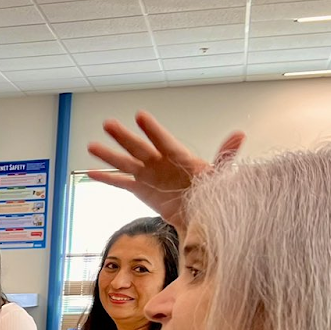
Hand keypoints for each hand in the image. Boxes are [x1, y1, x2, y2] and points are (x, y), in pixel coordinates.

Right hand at [86, 111, 243, 229]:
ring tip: (92, 146)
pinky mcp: (141, 189)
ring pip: (126, 163)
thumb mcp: (219, 173)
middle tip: (108, 124)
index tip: (140, 116)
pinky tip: (91, 172)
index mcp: (179, 157)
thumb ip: (225, 154)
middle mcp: (160, 163)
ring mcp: (148, 175)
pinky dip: (107, 178)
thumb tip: (239, 134)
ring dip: (109, 155)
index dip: (152, 130)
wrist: (202, 213)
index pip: (164, 141)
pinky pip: (121, 183)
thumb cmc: (211, 190)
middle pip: (139, 148)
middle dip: (123, 137)